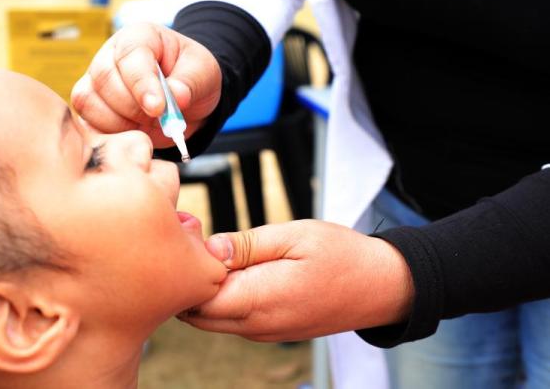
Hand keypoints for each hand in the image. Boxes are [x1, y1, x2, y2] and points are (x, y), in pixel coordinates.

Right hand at [71, 23, 220, 147]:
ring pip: (89, 101)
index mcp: (139, 37)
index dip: (141, 84)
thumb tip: (177, 96)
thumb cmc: (191, 78)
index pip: (130, 55)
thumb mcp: (204, 73)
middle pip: (104, 78)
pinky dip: (109, 133)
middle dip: (132, 106)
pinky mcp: (91, 105)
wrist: (185, 100)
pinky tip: (132, 132)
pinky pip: (87, 122)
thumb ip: (191, 82)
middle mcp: (110, 54)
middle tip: (157, 118)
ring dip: (120, 122)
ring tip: (146, 124)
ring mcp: (95, 80)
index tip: (158, 108)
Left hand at [179, 220, 414, 341]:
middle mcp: (257, 326)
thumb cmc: (342, 256)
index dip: (186, 271)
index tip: (192, 240)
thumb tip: (208, 250)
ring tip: (219, 254)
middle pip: (197, 315)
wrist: (382, 287)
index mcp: (259, 300)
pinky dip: (225, 299)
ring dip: (206, 292)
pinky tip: (237, 271)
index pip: (196, 300)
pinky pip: (233, 320)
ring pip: (213, 319)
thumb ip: (246, 245)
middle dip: (190, 284)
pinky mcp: (271, 331)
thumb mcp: (293, 236)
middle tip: (198, 245)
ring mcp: (264, 333)